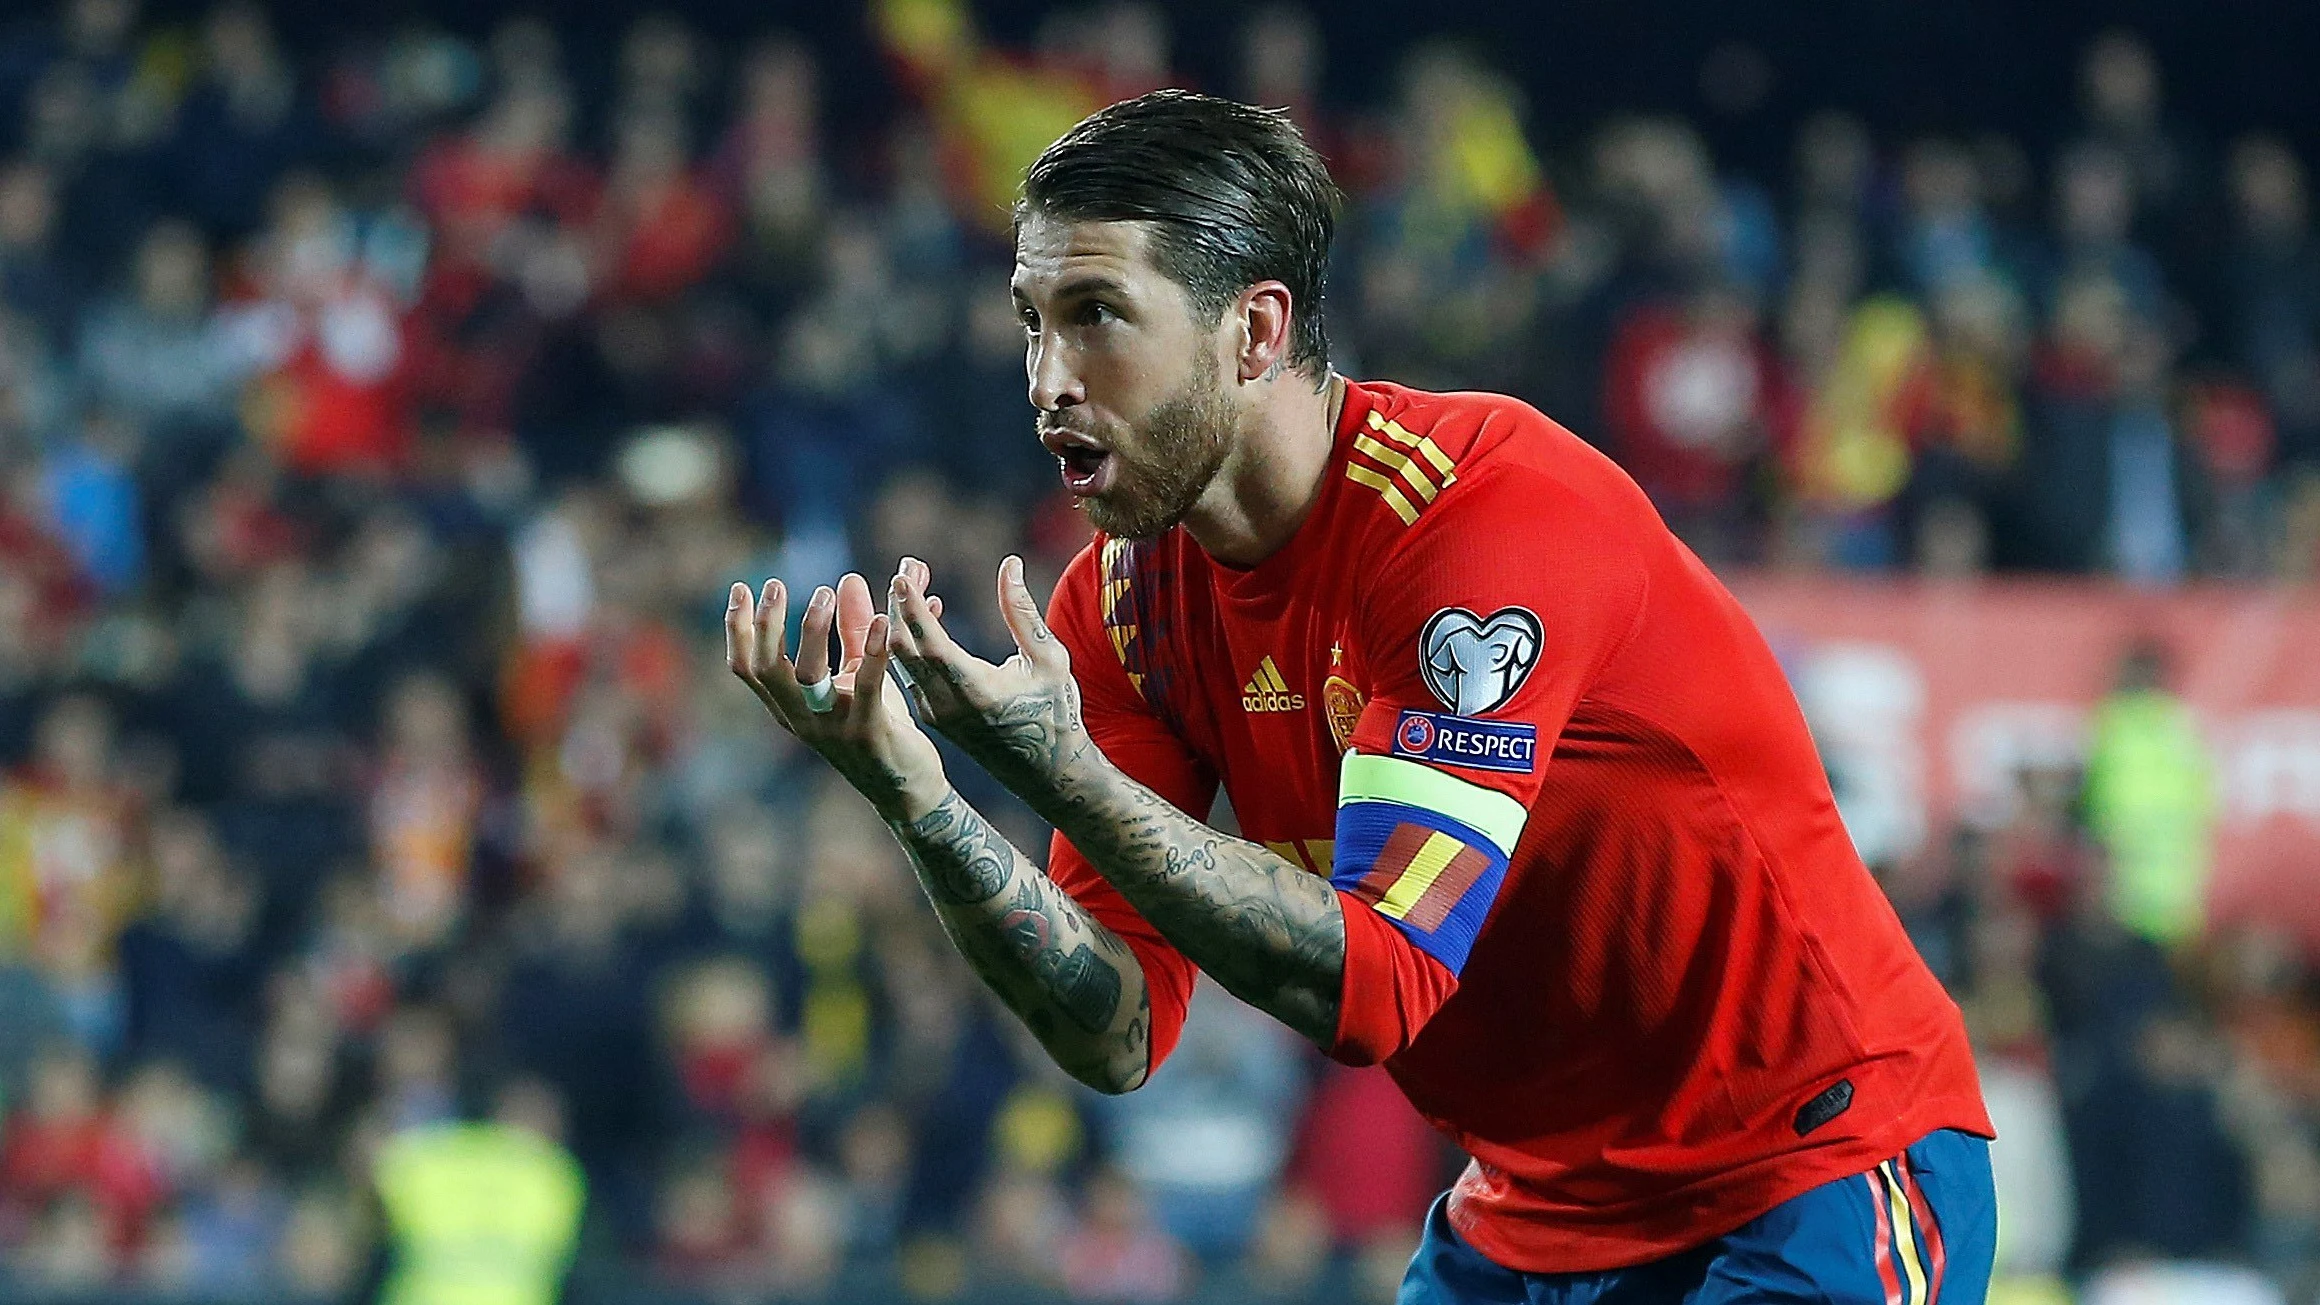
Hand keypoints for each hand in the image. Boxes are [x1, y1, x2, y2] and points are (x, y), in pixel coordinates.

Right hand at [725, 571, 948, 821]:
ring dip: (812, 630)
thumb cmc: (877, 724)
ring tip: (825, 592)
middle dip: (766, 624)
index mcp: (790, 707)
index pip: (748, 668)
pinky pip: (866, 688)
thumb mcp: (858, 673)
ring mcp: (832, 728)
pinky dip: (873, 652)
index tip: (741, 589)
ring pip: (807, 677)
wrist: (906, 788)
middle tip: (774, 584)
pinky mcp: (869, 732)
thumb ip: (850, 629)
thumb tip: (845, 579)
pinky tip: (883, 621)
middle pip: (766, 669)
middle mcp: (802, 719)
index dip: (738, 629)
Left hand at [885, 555, 1092, 796]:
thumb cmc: (1055, 709)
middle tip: (906, 568)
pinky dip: (910, 642)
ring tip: (909, 585)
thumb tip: (1010, 564)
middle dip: (900, 605)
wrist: (1046, 768)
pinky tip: (923, 617)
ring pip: (902, 660)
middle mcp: (947, 703)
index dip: (912, 607)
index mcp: (975, 689)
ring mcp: (936, 712)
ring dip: (901, 621)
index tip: (901, 574)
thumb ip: (1023, 612)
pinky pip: (911, 672)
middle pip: (905, 648)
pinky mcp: (933, 715)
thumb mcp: (1049, 658)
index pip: (930, 643)